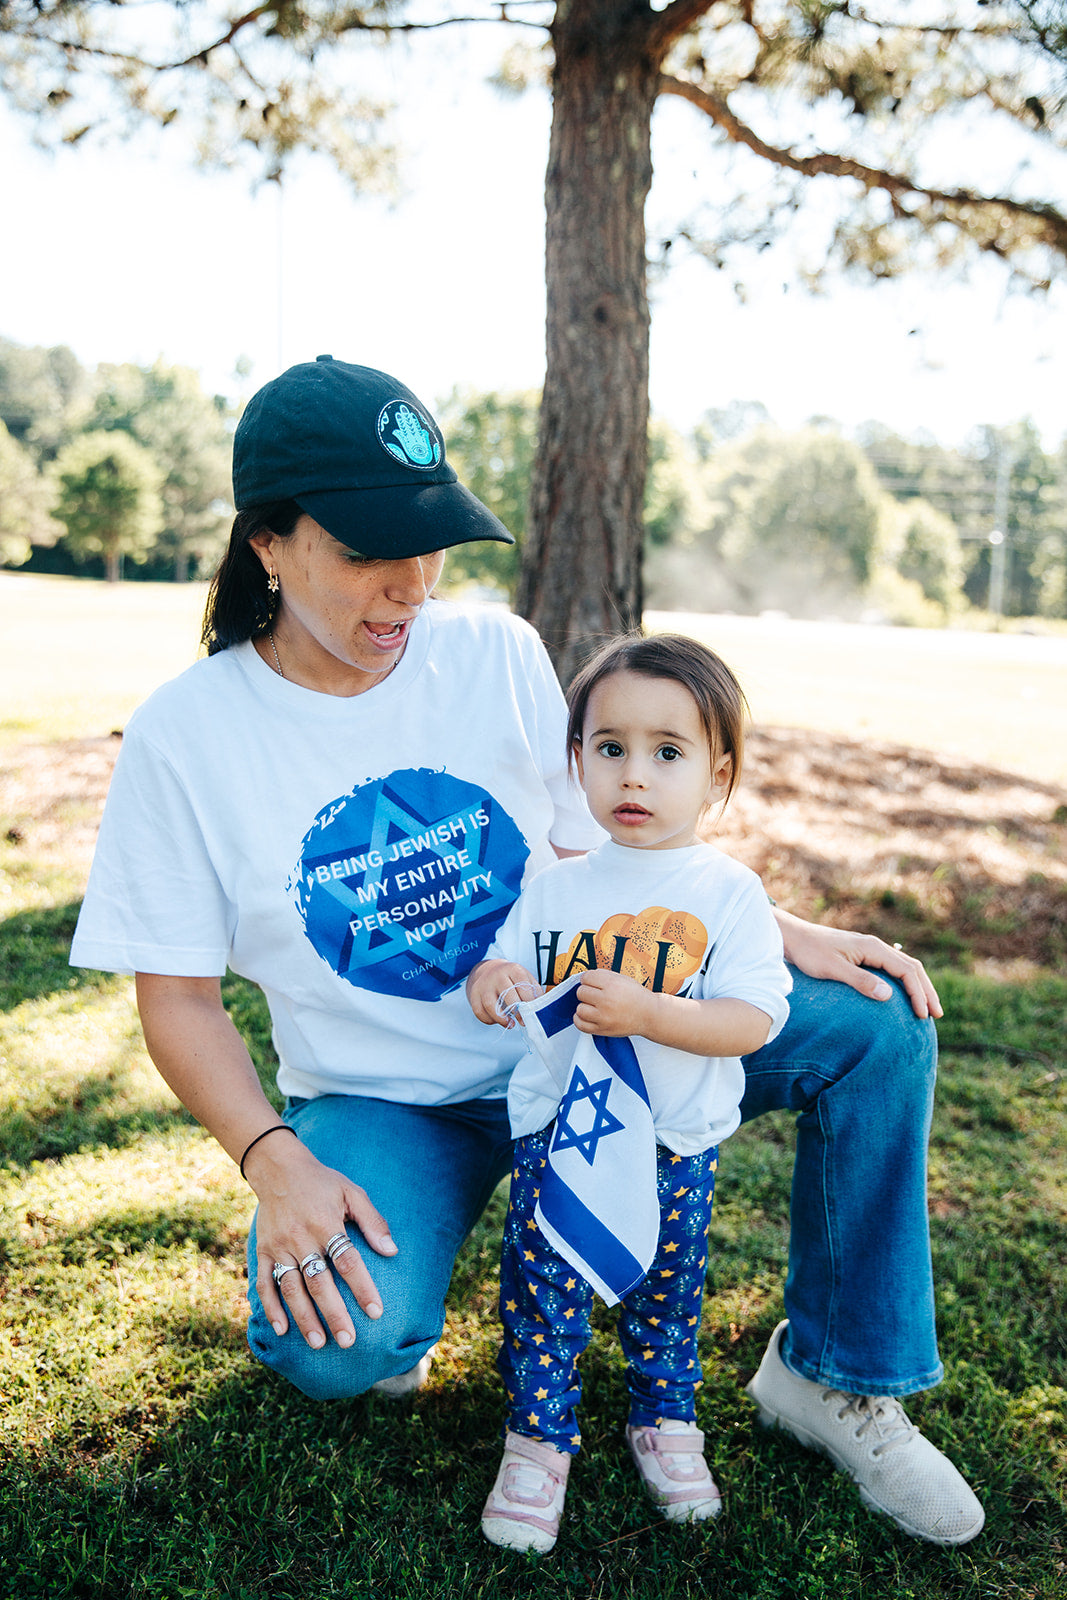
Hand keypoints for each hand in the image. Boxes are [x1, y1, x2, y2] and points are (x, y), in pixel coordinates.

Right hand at [246, 1135, 398, 1348]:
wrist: (278, 1168)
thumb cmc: (322, 1182)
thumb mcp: (352, 1192)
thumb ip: (373, 1221)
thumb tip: (392, 1251)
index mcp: (325, 1222)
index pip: (347, 1261)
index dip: (362, 1288)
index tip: (376, 1312)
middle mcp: (300, 1237)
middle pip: (318, 1282)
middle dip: (334, 1313)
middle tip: (348, 1340)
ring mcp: (278, 1246)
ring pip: (291, 1288)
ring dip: (304, 1317)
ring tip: (319, 1343)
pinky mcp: (262, 1251)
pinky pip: (264, 1283)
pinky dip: (271, 1307)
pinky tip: (282, 1330)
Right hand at [466, 959, 542, 1026]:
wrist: (489, 970)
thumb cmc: (511, 978)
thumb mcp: (525, 978)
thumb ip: (534, 991)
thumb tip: (542, 1008)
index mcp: (513, 969)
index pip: (523, 987)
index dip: (530, 1002)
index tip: (533, 1012)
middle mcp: (497, 975)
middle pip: (507, 996)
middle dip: (517, 1012)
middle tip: (523, 1021)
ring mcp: (484, 985)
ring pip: (490, 1005)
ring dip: (501, 1018)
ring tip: (510, 1024)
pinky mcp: (474, 994)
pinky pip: (479, 1011)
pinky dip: (489, 1020)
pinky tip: (497, 1021)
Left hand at [574, 968, 652, 1035]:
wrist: (649, 1015)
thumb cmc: (636, 997)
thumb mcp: (622, 979)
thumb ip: (603, 976)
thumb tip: (585, 977)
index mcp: (612, 985)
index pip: (586, 977)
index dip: (588, 979)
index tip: (592, 983)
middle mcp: (607, 1000)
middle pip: (581, 992)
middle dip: (587, 992)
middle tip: (595, 995)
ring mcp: (604, 1017)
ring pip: (579, 1009)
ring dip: (585, 1006)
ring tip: (594, 1006)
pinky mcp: (602, 1029)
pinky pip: (580, 1024)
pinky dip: (581, 1019)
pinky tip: (588, 1015)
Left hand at [774, 910, 941, 1019]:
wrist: (793, 937)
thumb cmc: (809, 953)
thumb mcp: (833, 969)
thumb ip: (861, 981)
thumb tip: (890, 996)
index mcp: (873, 948)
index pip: (907, 971)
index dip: (918, 993)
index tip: (924, 1014)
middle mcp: (876, 946)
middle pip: (912, 967)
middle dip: (926, 991)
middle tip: (937, 1014)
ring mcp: (870, 950)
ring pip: (904, 966)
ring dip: (918, 986)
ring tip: (927, 1007)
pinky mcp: (863, 955)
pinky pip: (892, 968)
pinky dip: (904, 982)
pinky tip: (904, 996)